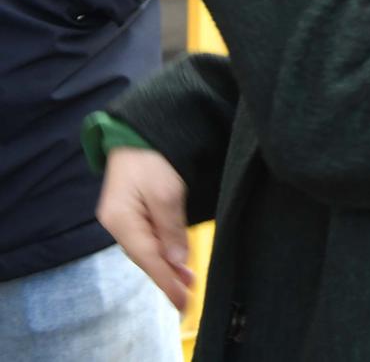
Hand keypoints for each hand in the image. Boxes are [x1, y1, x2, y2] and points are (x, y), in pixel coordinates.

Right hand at [97, 148, 194, 311]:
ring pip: (147, 250)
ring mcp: (122, 219)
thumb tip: (176, 261)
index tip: (182, 301)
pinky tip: (175, 261)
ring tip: (187, 283)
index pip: (147, 259)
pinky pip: (148, 239)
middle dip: (167, 277)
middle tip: (188, 296)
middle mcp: (117, 224)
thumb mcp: (167, 192)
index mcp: (120, 221)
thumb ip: (171, 229)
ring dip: (167, 266)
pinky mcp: (131, 212)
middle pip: (145, 257)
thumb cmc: (152, 159)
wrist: (138, 133)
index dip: (166, 281)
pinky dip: (163, 251)